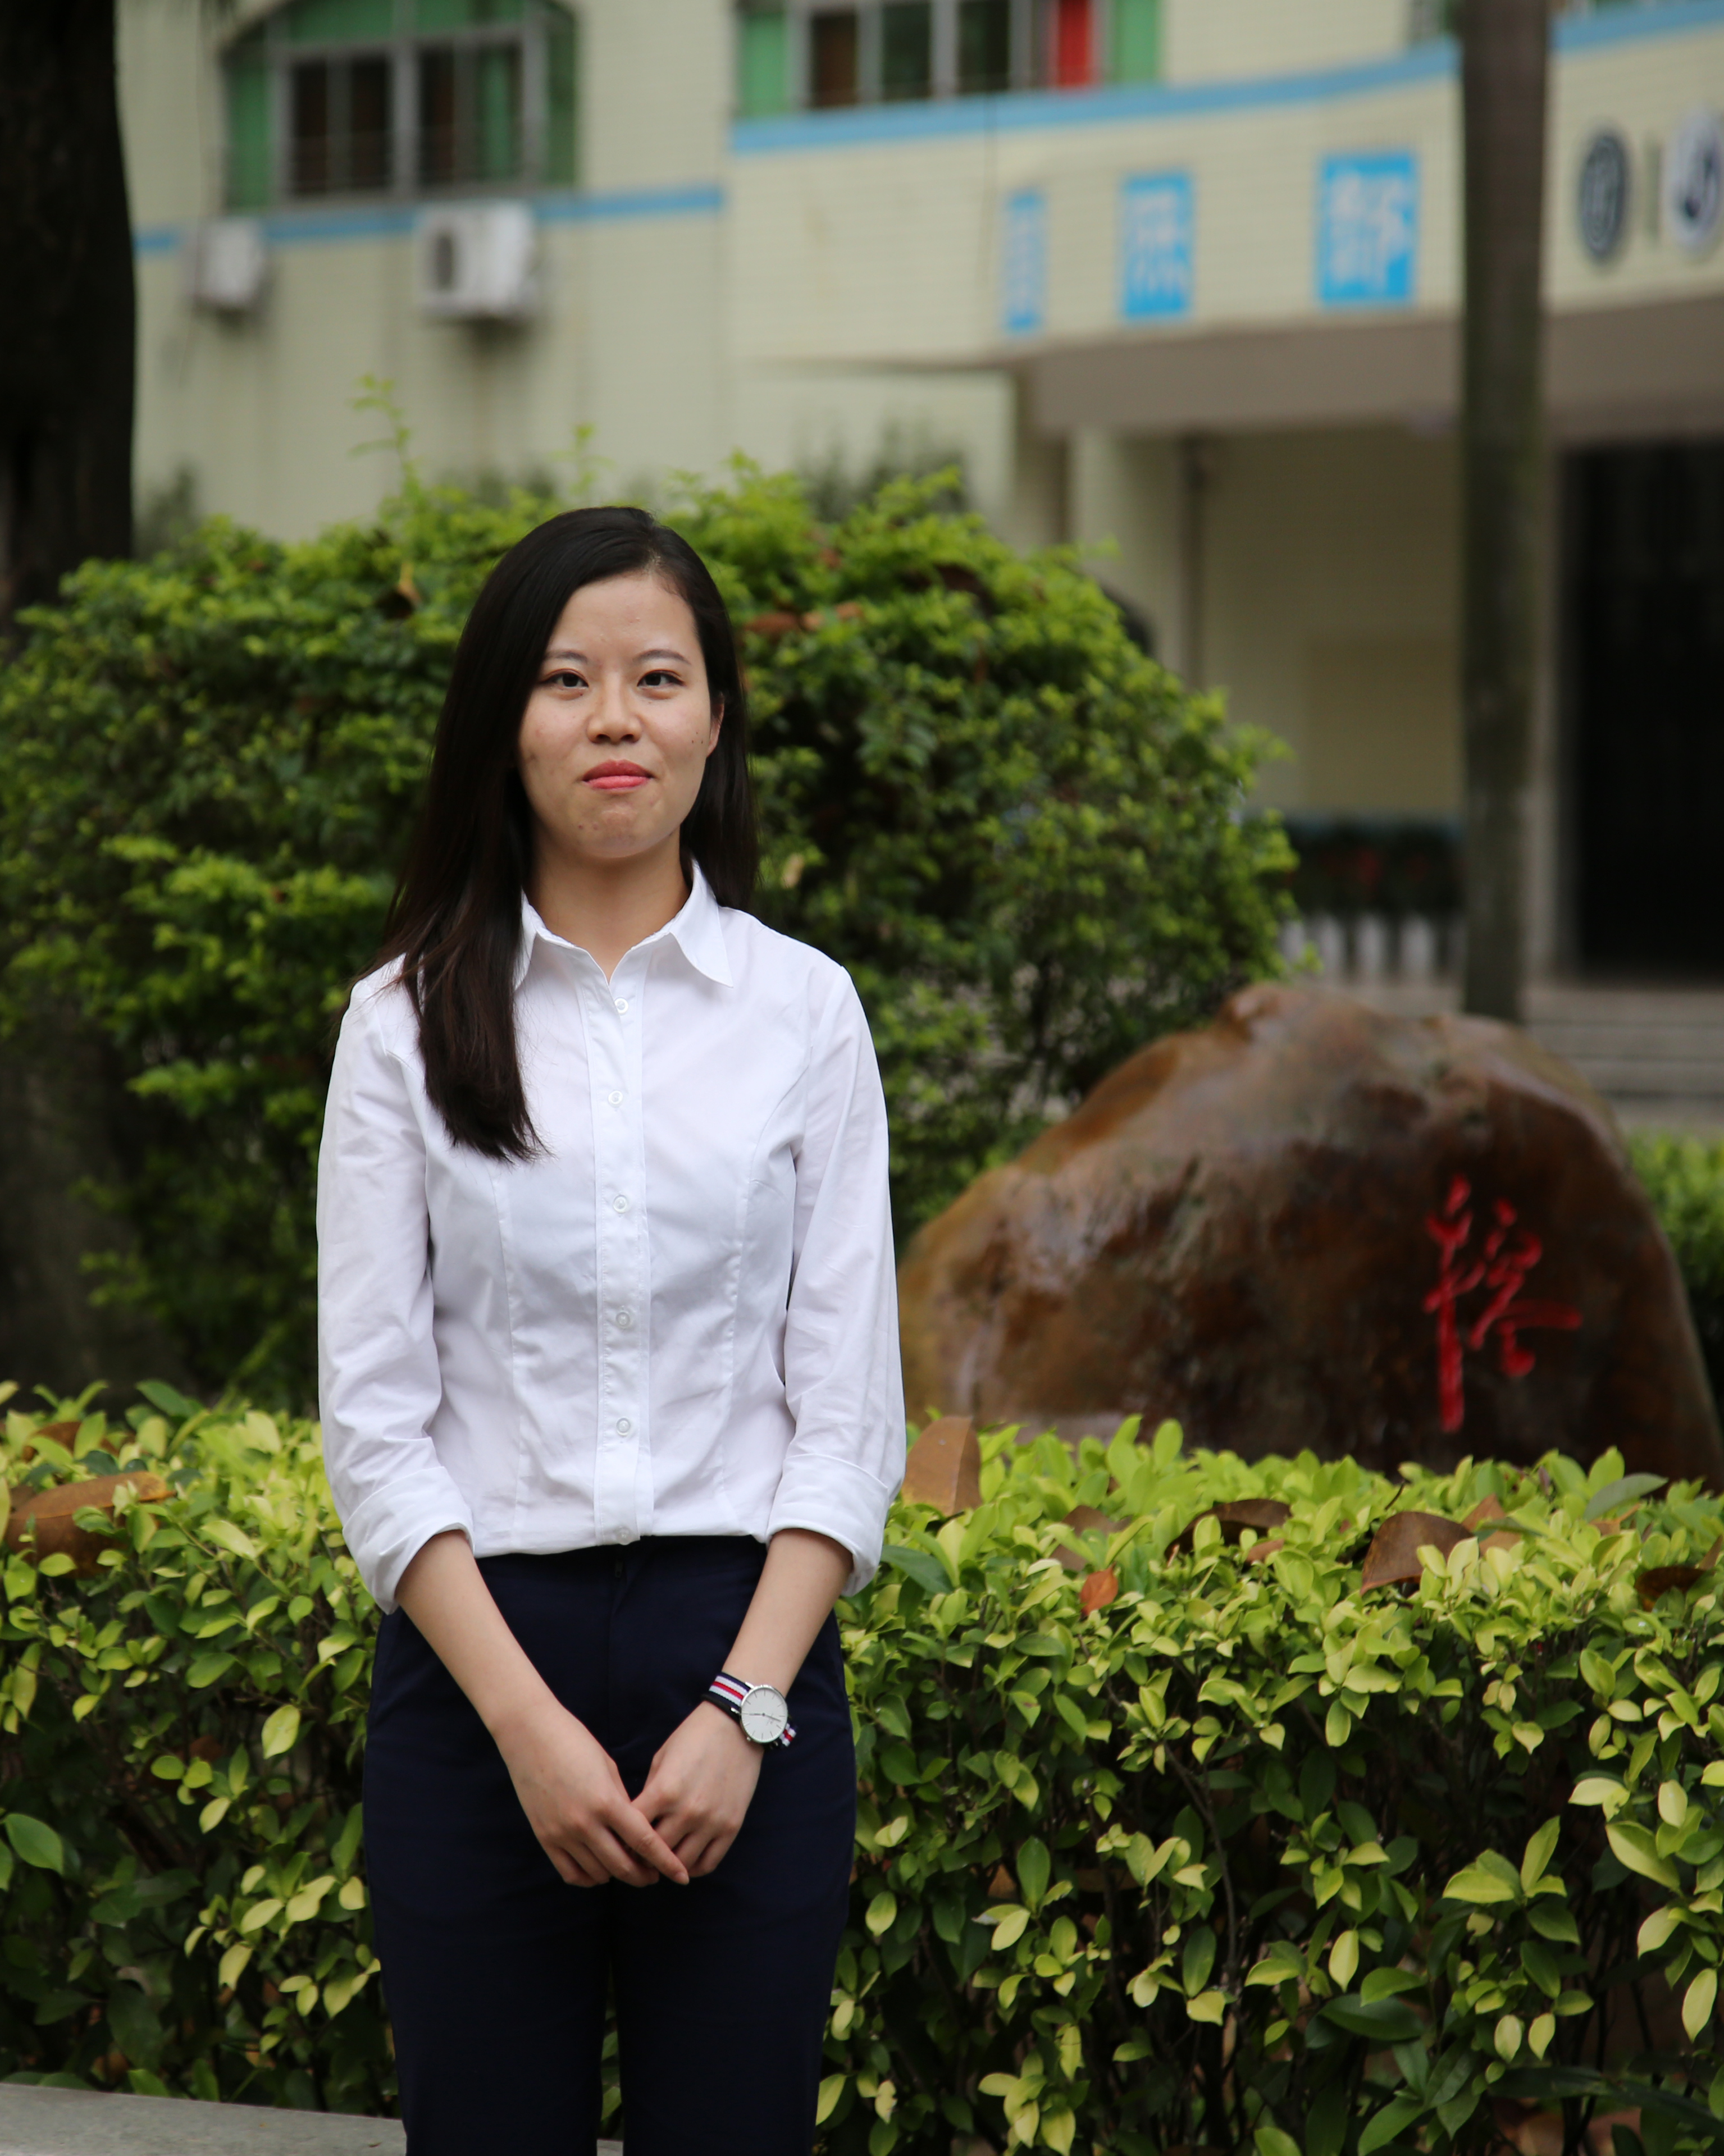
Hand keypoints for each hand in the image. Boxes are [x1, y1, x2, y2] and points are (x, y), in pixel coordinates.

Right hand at [494, 1699, 688, 1888]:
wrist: (530, 1734)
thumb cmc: (575, 1742)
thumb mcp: (608, 1768)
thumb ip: (623, 1802)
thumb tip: (636, 1831)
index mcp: (607, 1801)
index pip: (644, 1842)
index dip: (666, 1862)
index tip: (681, 1876)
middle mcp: (585, 1823)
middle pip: (622, 1865)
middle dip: (643, 1875)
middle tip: (654, 1875)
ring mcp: (562, 1834)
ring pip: (598, 1874)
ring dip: (617, 1875)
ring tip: (627, 1867)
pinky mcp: (545, 1838)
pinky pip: (571, 1873)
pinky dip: (589, 1877)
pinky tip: (599, 1869)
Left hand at [632, 1700, 764, 1877]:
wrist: (736, 1727)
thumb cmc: (693, 1738)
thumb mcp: (661, 1759)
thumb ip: (650, 1793)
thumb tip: (637, 1824)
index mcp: (664, 1791)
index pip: (633, 1830)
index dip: (622, 1838)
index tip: (619, 1840)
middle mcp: (687, 1811)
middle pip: (655, 1852)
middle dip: (642, 1855)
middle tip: (637, 1855)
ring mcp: (711, 1822)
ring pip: (680, 1864)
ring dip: (668, 1864)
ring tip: (661, 1859)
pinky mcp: (731, 1827)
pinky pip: (708, 1863)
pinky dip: (693, 1868)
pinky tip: (685, 1860)